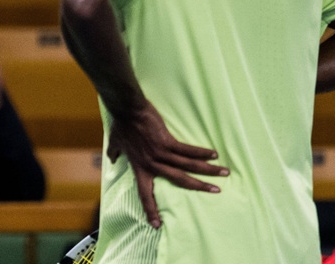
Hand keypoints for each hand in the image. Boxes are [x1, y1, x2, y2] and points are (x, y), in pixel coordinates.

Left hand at [107, 100, 228, 228]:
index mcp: (139, 168)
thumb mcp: (115, 142)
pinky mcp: (166, 141)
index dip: (150, 209)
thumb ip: (115, 153)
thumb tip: (111, 158)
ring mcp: (160, 153)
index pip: (144, 194)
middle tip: (215, 192)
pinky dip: (201, 152)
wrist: (126, 109)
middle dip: (198, 187)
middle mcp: (152, 164)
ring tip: (223, 174)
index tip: (156, 225)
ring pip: (187, 166)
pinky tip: (214, 155)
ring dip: (207, 170)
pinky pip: (187, 150)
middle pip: (178, 180)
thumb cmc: (122, 124)